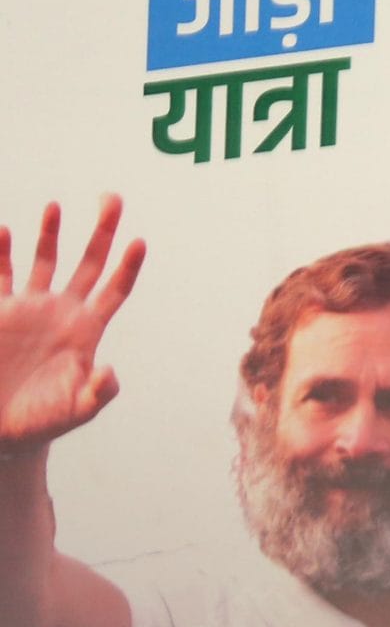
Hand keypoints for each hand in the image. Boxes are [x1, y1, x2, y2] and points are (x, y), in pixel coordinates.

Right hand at [0, 197, 144, 454]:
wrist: (4, 428)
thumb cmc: (44, 420)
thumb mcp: (77, 410)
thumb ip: (98, 393)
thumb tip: (110, 372)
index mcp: (86, 330)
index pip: (114, 290)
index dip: (127, 267)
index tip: (140, 241)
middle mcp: (61, 312)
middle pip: (88, 263)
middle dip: (102, 232)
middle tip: (114, 198)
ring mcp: (29, 310)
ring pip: (44, 262)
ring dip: (49, 234)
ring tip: (55, 206)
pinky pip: (0, 277)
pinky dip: (2, 255)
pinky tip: (4, 231)